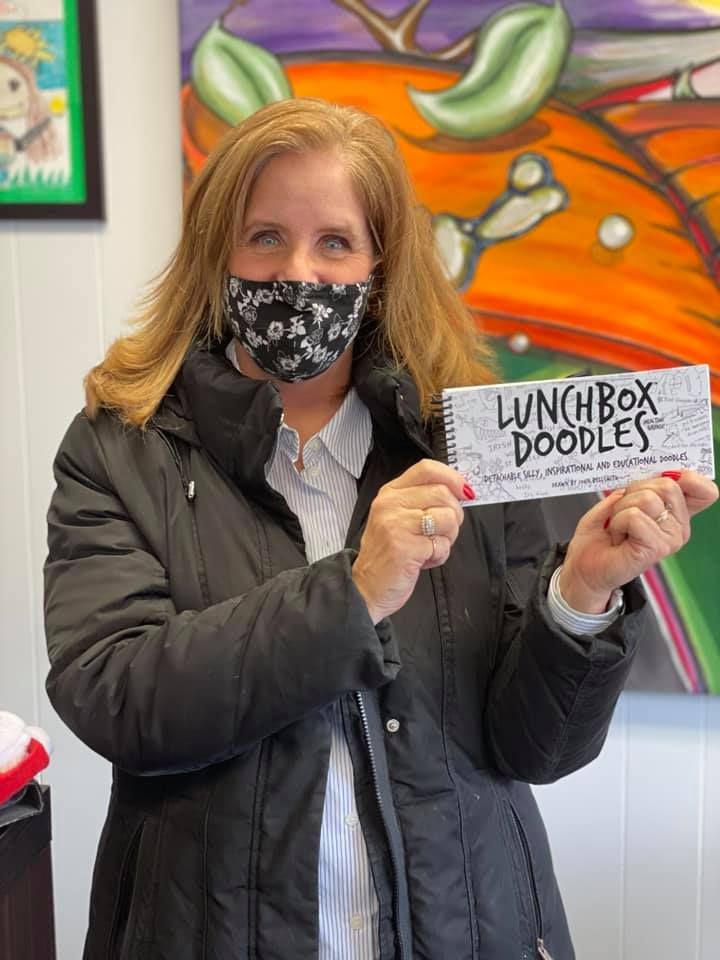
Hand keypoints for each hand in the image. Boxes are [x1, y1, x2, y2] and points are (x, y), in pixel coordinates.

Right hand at [352, 459, 469, 623]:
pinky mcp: (404, 547)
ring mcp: (396, 525)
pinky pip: (441, 544)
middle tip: (442, 532)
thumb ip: (423, 500)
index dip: (452, 478)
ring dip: (448, 537)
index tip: (464, 492)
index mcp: (391, 493)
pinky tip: (424, 560)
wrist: (366, 587)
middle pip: (442, 493)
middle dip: (454, 515)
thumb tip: (461, 491)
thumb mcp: (398, 517)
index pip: (427, 469)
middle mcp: (391, 504)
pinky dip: (440, 555)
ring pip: (447, 517)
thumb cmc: (387, 554)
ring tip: (430, 546)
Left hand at [560, 470, 718, 612]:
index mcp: (674, 512)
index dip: (690, 478)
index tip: (667, 478)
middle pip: (667, 485)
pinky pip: (634, 516)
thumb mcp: (621, 500)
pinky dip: (617, 522)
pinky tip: (618, 537)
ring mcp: (671, 539)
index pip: (704, 490)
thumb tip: (660, 474)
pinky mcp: (657, 548)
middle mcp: (678, 526)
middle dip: (634, 492)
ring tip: (619, 527)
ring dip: (621, 509)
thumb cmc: (600, 534)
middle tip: (623, 512)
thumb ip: (641, 486)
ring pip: (647, 499)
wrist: (584, 566)